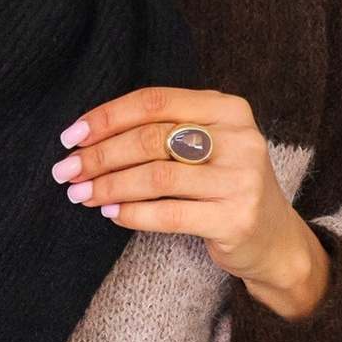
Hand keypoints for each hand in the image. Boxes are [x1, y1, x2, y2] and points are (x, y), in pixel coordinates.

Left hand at [51, 85, 330, 318]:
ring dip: (109, 185)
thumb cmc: (224, 185)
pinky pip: (169, 214)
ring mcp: (242, 179)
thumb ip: (163, 130)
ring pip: (156, 176)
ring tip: (81, 194)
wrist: (275, 240)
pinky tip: (111, 213)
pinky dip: (132, 213)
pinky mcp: (237, 218)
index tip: (71, 136)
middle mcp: (240, 138)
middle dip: (100, 155)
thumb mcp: (207, 145)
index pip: (155, 101)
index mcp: (229, 108)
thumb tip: (86, 136)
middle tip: (66, 171)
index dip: (107, 117)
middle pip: (151, 138)